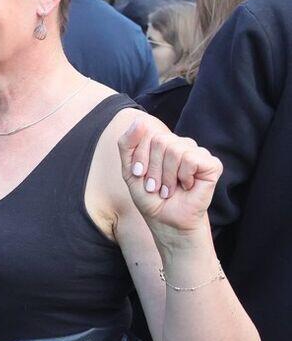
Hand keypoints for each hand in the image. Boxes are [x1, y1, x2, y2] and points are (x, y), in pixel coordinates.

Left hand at [119, 117, 220, 238]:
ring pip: (175, 149)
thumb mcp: (130, 170)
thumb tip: (139, 119)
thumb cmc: (150, 197)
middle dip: (152, 168)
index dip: (139, 158)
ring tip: (169, 189)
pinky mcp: (212, 164)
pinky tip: (186, 186)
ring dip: (167, 175)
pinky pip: (191, 158)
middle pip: (160, 140)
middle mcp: (180, 144)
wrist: (166, 221)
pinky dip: (183, 176)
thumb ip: (128, 144)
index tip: (139, 175)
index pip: (146, 133)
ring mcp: (197, 152)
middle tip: (156, 186)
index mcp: (161, 143)